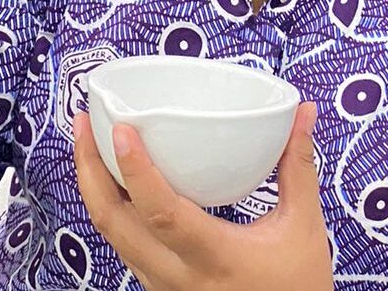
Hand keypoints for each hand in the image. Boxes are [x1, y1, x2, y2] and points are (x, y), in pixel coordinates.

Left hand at [73, 102, 333, 290]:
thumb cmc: (298, 288)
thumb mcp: (304, 227)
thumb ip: (298, 167)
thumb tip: (304, 113)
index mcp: (214, 257)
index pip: (163, 212)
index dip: (136, 170)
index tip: (120, 129)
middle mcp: (178, 276)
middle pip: (113, 223)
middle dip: (90, 170)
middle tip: (83, 123)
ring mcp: (163, 286)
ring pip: (112, 236)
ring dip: (94, 189)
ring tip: (90, 144)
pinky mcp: (160, 289)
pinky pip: (124, 247)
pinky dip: (111, 210)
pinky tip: (115, 183)